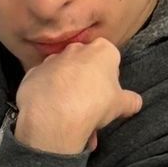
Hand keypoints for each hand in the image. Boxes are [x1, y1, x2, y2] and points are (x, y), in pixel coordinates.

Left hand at [15, 38, 142, 154]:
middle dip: (85, 85)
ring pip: (62, 76)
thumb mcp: (120, 105)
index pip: (110, 60)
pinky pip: (42, 85)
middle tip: (87, 108)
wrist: (55, 116)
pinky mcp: (31, 75)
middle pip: (84, 66)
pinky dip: (46, 96)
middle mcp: (75, 49)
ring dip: (65, 92)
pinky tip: (50, 114)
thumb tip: (135, 102)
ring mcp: (50, 61)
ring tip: (67, 117)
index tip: (106, 96)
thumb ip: (130, 101)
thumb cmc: (93, 105)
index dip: (109, 80)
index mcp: (102, 49)